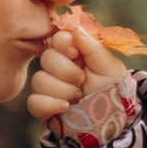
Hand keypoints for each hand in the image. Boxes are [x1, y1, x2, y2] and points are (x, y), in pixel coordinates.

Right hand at [25, 13, 111, 127]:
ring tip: (79, 97)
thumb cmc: (113, 90)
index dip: (63, 44)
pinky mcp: (43, 107)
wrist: (112, 119)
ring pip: (39, 80)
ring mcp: (48, 87)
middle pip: (46, 58)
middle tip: (82, 80)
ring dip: (63, 90)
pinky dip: (49, 104)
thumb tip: (75, 28)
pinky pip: (34, 101)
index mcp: (73, 53)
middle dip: (66, 71)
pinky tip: (65, 107)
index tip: (76, 53)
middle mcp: (57, 67)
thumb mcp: (109, 67)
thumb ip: (93, 48)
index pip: (57, 38)